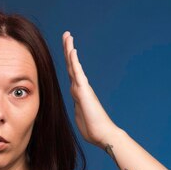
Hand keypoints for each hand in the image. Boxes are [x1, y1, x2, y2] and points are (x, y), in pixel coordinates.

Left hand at [62, 31, 119, 146]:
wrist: (103, 135)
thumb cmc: (93, 129)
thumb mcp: (80, 116)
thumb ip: (78, 107)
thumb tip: (78, 105)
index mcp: (78, 93)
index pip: (71, 73)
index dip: (68, 60)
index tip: (67, 49)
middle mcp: (80, 88)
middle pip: (72, 65)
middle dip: (68, 49)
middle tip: (67, 35)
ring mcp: (82, 88)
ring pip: (74, 65)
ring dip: (69, 50)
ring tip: (68, 36)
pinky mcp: (84, 92)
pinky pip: (78, 74)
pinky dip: (74, 62)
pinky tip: (72, 51)